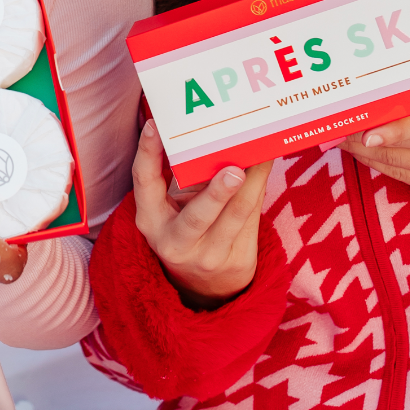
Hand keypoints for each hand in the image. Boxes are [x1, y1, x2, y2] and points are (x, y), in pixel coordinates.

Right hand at [132, 120, 271, 309]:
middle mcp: (175, 242)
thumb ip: (175, 176)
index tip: (155, 127)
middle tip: (233, 170)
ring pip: (235, 217)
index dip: (147, 154)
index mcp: (150, 220)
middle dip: (216, 193)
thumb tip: (190, 127)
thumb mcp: (168, 208)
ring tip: (259, 160)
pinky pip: (253, 220)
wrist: (205, 283)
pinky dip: (260, 190)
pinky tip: (265, 166)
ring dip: (251, 186)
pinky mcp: (238, 261)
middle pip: (197, 217)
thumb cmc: (185, 226)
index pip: (144, 184)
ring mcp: (208, 256)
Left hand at [340, 69, 409, 199]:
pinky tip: (363, 152)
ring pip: (401, 162)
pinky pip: (406, 177)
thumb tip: (368, 96)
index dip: (391, 127)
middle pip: (407, 143)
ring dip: (365, 151)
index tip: (360, 128)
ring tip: (342, 138)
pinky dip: (380, 164)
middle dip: (364, 136)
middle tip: (336, 127)